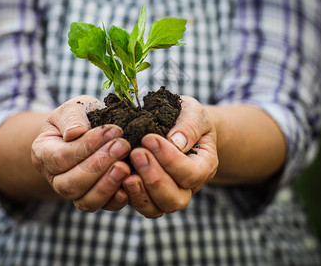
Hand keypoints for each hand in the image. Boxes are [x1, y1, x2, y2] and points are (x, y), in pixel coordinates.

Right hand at [31, 95, 131, 211]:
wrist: (90, 129)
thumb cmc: (80, 117)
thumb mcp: (73, 108)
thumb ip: (72, 118)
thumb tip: (76, 133)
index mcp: (43, 153)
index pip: (60, 158)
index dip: (86, 146)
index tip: (113, 130)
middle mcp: (55, 178)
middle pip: (70, 184)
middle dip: (99, 166)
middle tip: (123, 146)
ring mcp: (75, 192)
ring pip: (85, 201)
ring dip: (108, 184)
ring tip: (126, 166)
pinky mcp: (95, 199)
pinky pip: (103, 207)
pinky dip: (117, 199)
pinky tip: (130, 182)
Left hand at [123, 96, 217, 217]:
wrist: (175, 123)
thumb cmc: (185, 116)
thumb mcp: (193, 112)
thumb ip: (189, 125)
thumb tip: (176, 142)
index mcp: (204, 165)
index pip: (191, 173)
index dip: (170, 159)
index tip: (148, 138)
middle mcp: (188, 187)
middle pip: (175, 199)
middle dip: (154, 179)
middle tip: (136, 153)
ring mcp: (167, 194)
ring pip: (156, 209)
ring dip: (139, 192)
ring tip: (124, 170)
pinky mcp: (146, 195)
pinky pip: (138, 206)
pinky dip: (127, 196)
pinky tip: (116, 178)